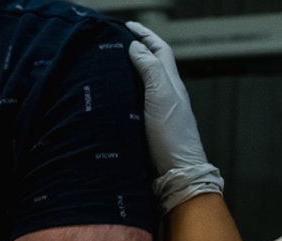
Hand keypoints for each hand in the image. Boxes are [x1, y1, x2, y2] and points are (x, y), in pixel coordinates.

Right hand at [127, 20, 223, 212]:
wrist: (175, 173)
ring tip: (106, 69)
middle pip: (151, 66)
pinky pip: (132, 105)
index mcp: (171, 84)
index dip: (145, 35)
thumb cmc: (172, 136)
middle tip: (113, 44)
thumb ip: (151, 69)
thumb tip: (136, 47)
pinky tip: (108, 101)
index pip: (159, 50)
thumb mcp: (162, 95)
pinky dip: (121, 96)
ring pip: (140, 86)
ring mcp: (155, 114)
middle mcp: (164, 96)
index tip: (127, 26)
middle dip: (134, 51)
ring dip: (125, 74)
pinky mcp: (144, 131)